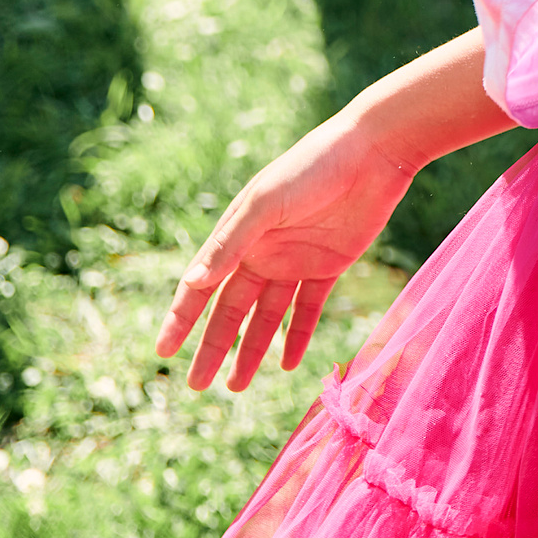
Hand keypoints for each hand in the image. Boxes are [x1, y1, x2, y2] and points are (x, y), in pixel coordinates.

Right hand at [154, 114, 415, 391]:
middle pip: (231, 310)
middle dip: (212, 347)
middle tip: (195, 385)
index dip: (180, 319)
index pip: (201, 286)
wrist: (375, 151)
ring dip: (252, 350)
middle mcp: (262, 251)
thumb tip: (192, 284)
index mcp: (238, 235)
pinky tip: (286, 363)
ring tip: (236, 386)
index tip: (162, 353)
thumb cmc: (314, 168)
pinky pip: (308, 309)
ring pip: (267, 316)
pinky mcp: (330, 265)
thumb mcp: (267, 203)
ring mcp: (295, 260)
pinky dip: (297, 336)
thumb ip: (231, 243)